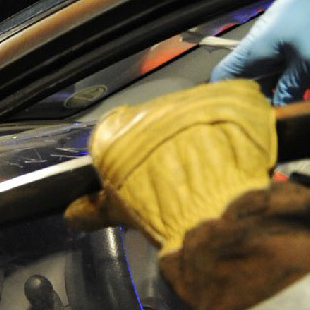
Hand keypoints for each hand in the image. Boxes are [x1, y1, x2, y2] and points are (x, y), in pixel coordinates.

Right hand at [63, 80, 274, 252]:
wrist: (212, 204)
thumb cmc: (157, 208)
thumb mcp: (121, 212)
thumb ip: (94, 209)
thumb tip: (71, 215)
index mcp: (112, 130)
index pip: (115, 132)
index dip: (131, 152)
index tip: (145, 172)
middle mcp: (146, 107)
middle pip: (155, 120)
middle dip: (167, 140)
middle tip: (182, 170)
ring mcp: (188, 98)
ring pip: (191, 111)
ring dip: (200, 129)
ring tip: (214, 160)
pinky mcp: (227, 94)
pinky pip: (230, 103)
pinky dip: (234, 120)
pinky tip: (237, 146)